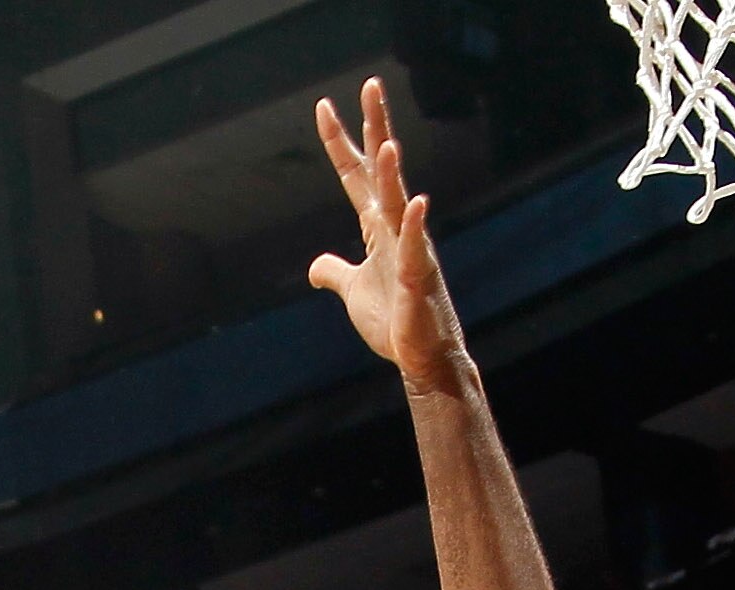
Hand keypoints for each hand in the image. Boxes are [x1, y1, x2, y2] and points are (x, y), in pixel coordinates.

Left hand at [309, 78, 466, 394]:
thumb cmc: (393, 322)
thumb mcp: (353, 293)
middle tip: (370, 85)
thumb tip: (315, 267)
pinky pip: (415, 250)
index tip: (323, 106)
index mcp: (377, 228)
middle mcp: (395, 229)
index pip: (356, 175)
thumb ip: (335, 273)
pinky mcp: (418, 281)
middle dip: (376, 129)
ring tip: (386, 144)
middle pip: (382, 171)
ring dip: (393, 176)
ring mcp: (409, 252)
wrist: (419, 358)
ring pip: (398, 205)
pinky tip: (416, 203)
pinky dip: (413, 228)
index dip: (339, 143)